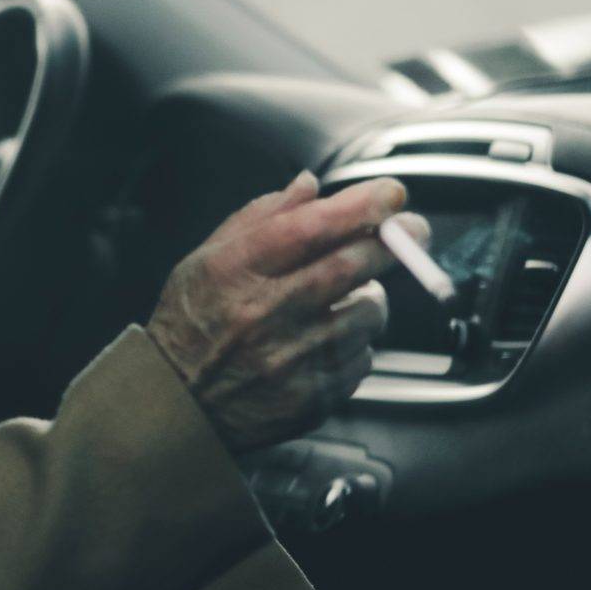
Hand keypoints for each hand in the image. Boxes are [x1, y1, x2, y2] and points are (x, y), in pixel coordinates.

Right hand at [147, 170, 424, 452]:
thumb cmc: (193, 321)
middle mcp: (263, 314)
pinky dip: (357, 342)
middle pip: (350, 267)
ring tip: (345, 298)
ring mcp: (290, 359)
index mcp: (235, 271)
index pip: (308, 229)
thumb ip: (261, 218)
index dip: (359, 207)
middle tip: (412, 229)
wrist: (178, 403)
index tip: (392, 193)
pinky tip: (327, 341)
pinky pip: (363, 357)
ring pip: (367, 313)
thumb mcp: (207, 258)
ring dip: (371, 297)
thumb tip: (311, 186)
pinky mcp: (311, 397)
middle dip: (393, 242)